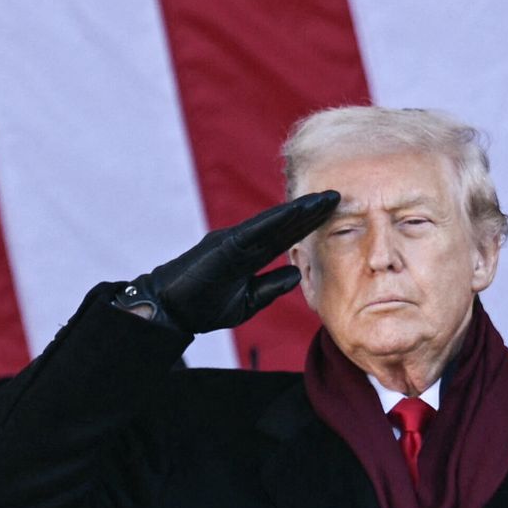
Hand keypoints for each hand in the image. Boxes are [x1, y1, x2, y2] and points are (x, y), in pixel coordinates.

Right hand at [120, 191, 340, 333]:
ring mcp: (232, 241)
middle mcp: (241, 242)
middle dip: (310, 212)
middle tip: (337, 196)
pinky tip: (294, 212)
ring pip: (272, 223)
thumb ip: (270, 287)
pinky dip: (274, 220)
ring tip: (323, 199)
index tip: (334, 213)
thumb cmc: (202, 305)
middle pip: (283, 224)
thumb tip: (296, 275)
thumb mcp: (246, 301)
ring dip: (298, 211)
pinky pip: (253, 231)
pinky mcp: (222, 246)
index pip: (284, 236)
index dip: (308, 224)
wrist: (170, 310)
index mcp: (248, 255)